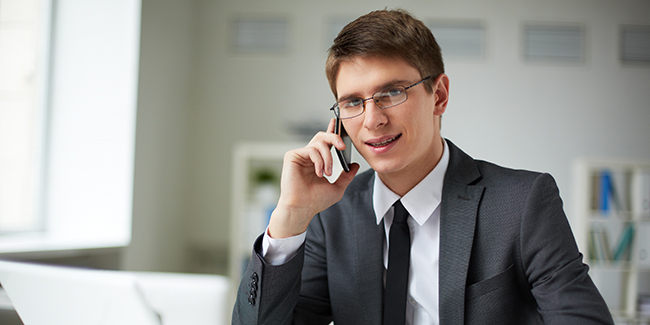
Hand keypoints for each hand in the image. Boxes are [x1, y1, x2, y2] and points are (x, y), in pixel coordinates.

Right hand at [267, 118, 359, 238]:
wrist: (302, 209)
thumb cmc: (315, 201)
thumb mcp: (337, 188)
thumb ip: (346, 176)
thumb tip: (355, 165)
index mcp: (317, 161)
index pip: (325, 143)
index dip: (331, 131)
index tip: (338, 123)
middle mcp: (308, 156)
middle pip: (322, 136)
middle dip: (334, 138)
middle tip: (342, 146)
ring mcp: (299, 155)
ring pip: (319, 143)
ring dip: (328, 158)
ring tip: (328, 172)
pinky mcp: (292, 156)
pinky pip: (311, 150)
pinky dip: (319, 161)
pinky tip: (319, 173)